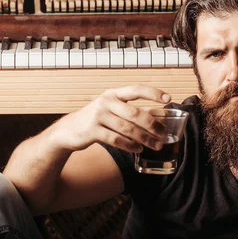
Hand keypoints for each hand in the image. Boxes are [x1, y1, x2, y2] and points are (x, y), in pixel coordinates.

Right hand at [53, 85, 170, 152]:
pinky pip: (116, 140)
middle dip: (153, 125)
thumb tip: (156, 117)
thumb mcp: (110, 109)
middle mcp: (106, 101)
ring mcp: (99, 116)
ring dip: (145, 138)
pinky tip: (138, 149)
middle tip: (164, 134)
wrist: (69, 130)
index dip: (153, 93)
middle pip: (135, 113)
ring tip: (155, 145)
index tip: (168, 98)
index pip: (136, 89)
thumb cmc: (96, 119)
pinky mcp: (93, 131)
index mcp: (113, 93)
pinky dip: (130, 145)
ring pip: (128, 128)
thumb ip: (129, 111)